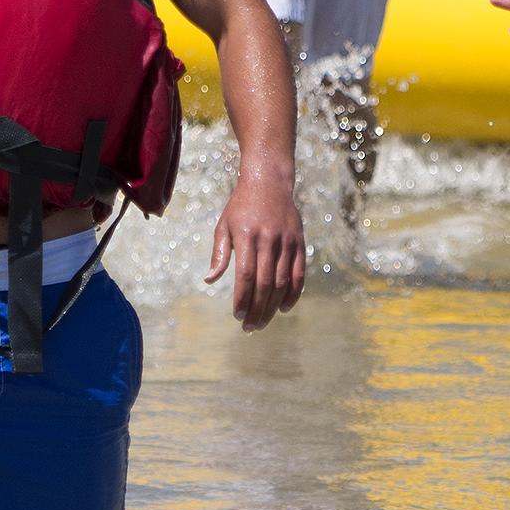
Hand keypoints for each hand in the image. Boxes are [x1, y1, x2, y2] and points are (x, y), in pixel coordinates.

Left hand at [208, 168, 306, 331]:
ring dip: (273, 306)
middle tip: (249, 327)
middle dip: (257, 309)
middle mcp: (269, 239)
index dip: (242, 298)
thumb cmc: (241, 206)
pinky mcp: (299, 243)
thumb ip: (219, 254)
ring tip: (262, 322)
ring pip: (282, 282)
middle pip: (265, 283)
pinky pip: (299, 274)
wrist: (269, 182)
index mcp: (247, 235)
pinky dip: (293, 294)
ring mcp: (287, 241)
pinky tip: (284, 308)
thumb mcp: (224, 225)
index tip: (237, 315)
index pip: (246, 275)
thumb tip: (209, 280)